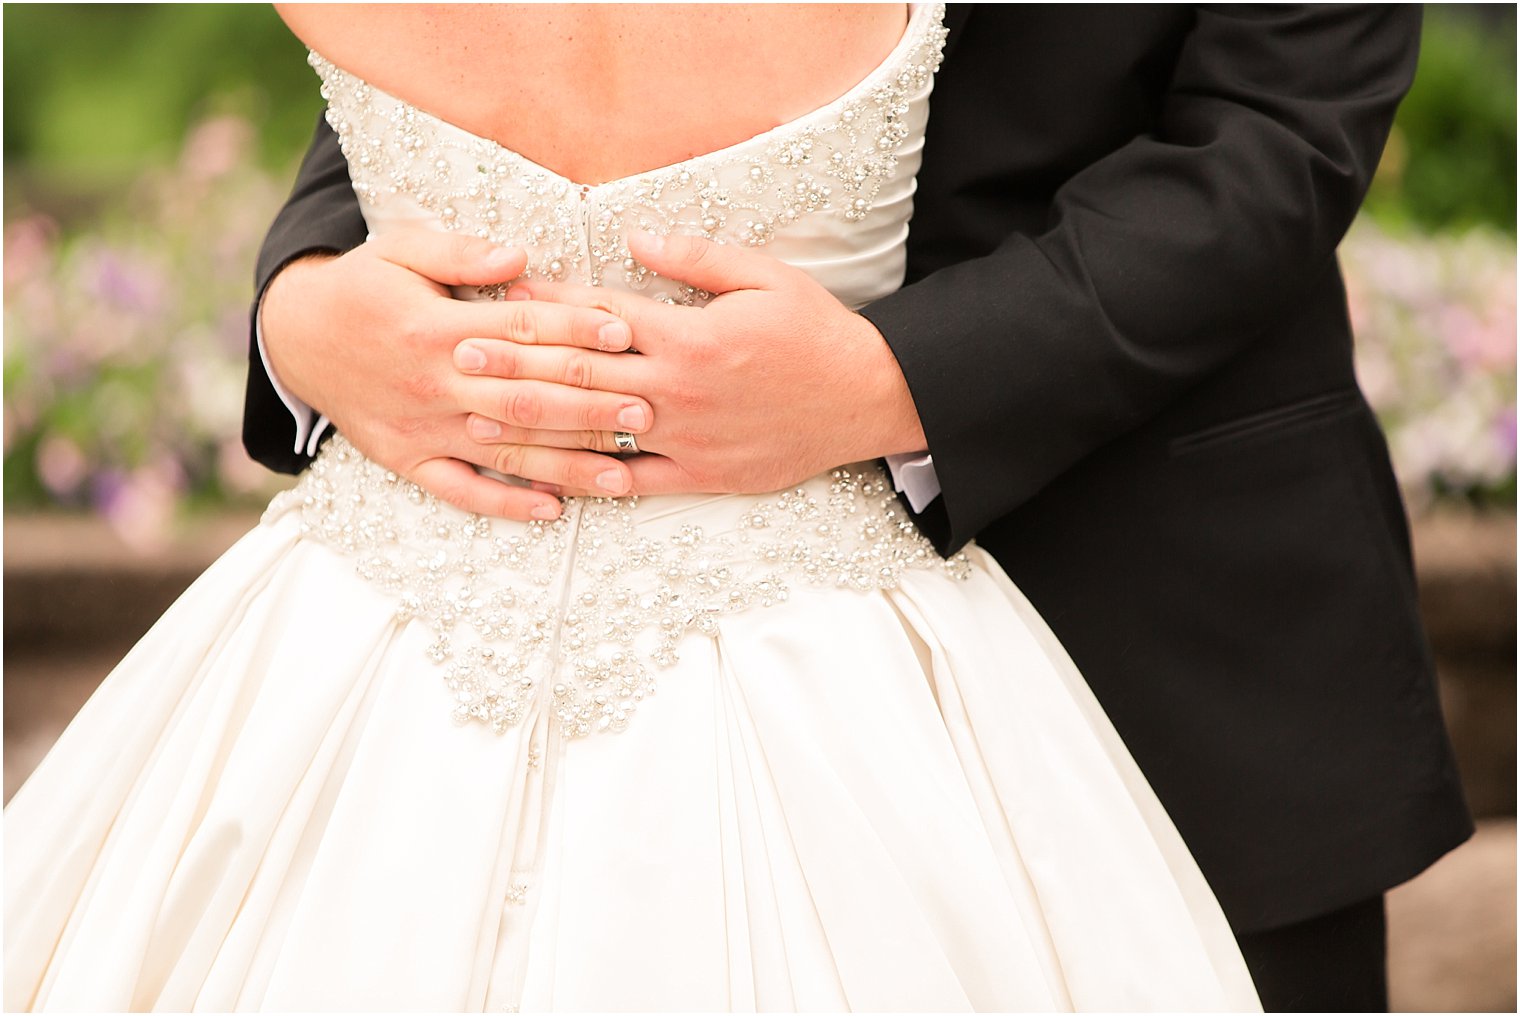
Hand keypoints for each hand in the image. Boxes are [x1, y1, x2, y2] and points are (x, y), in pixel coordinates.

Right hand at [260, 229, 652, 518]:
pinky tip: (551, 512)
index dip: (576, 331)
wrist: (295, 337)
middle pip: (524, 397)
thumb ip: (461, 254)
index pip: (520, 331)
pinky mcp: (408, 460)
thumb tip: (520, 256)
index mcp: (435, 328)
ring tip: (622, 476)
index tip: (626, 334)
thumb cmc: (362, 287)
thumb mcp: (400, 250)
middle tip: (646, 412)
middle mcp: (433, 383)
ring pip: (505, 452)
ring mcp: (422, 428)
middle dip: (589, 406)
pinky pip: (460, 489)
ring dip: (565, 465)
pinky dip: (505, 504)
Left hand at [455, 232, 926, 496]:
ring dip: (532, 425)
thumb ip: (695, 257)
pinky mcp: (702, 475)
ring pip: (595, 432)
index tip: (497, 298)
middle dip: (515, 365)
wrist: (866, 399)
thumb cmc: (816, 333)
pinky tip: (547, 479)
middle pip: (581, 376)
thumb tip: (634, 234)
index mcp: (690, 334)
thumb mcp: (765, 276)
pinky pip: (634, 481)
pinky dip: (590, 481)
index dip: (544, 306)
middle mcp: (678, 389)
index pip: (600, 318)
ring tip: (478, 417)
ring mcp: (687, 437)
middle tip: (458, 357)